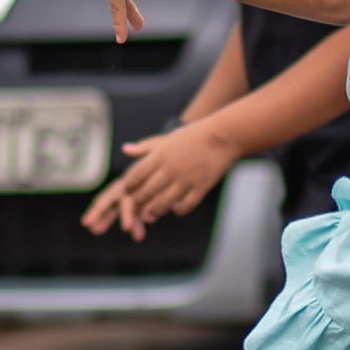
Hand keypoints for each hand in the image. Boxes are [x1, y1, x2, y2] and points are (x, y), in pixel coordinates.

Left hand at [79, 120, 237, 240]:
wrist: (224, 135)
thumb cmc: (194, 136)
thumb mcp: (167, 138)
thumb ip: (145, 147)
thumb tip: (124, 150)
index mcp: (161, 155)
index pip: (137, 175)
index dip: (130, 186)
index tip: (128, 191)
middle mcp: (171, 168)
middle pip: (147, 192)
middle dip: (138, 202)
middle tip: (134, 207)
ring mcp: (186, 179)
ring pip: (164, 203)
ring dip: (155, 211)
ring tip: (151, 214)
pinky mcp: (201, 187)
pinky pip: (185, 206)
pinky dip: (178, 210)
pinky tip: (175, 209)